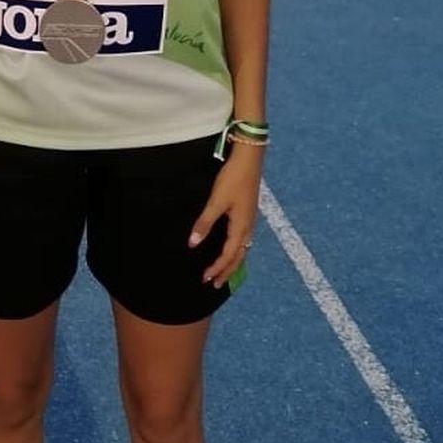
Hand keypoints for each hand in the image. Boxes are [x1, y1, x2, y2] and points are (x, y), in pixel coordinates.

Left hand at [189, 141, 262, 286]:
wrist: (249, 158)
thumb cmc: (232, 179)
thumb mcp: (216, 201)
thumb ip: (204, 223)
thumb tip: (192, 244)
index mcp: (241, 226)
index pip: (229, 255)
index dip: (217, 268)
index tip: (205, 279)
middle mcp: (248, 226)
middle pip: (238, 256)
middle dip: (227, 271)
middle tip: (214, 284)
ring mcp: (250, 219)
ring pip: (242, 248)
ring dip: (232, 262)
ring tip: (223, 272)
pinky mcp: (248, 212)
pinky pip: (243, 239)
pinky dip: (236, 250)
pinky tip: (231, 248)